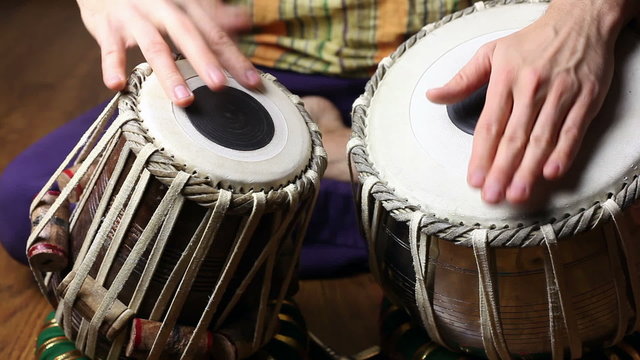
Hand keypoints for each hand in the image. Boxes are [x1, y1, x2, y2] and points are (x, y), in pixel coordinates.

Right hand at [76, 0, 260, 106]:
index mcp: (185, 5)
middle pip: (187, 34)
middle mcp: (163, 7)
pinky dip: (112, 65)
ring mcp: (134, 16)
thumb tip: (244, 20)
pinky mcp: (108, 25)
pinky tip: (117, 84)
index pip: (214, 33)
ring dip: (169, 73)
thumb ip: (212, 14)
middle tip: (220, 86)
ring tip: (184, 100)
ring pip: (153, 44)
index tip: (253, 83)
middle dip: (204, 60)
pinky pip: (110, 46)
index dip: (234, 58)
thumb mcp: (181, 1)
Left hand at [427, 0, 635, 203]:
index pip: (490, 125)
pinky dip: (564, 152)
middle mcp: (532, 88)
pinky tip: (552, 172)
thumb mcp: (491, 53)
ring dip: (529, 169)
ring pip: (542, 138)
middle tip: (492, 196)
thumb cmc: (532, 41)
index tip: (474, 179)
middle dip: (501, 170)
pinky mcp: (587, 97)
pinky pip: (573, 130)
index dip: (481, 155)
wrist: (581, 20)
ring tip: (517, 193)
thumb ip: (463, 80)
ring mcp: (561, 94)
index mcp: (506, 79)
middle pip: (514, 137)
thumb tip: (434, 96)